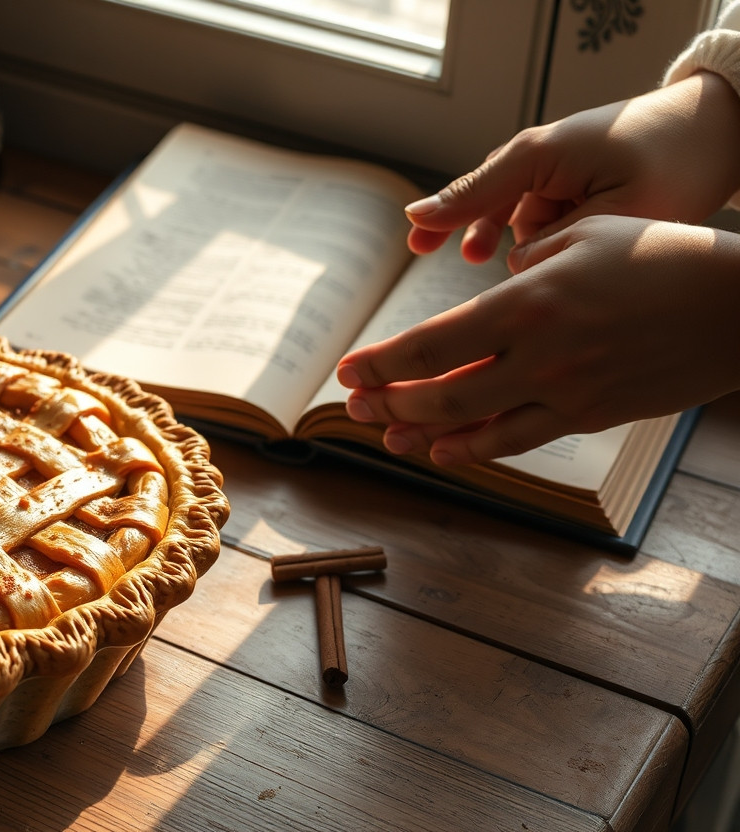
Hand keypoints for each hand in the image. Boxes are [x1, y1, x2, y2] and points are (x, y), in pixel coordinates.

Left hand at [336, 216, 739, 464]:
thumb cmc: (662, 255)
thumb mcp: (584, 237)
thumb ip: (525, 267)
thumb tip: (489, 296)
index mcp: (529, 303)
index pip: (430, 345)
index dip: (381, 364)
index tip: (348, 370)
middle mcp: (540, 355)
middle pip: (438, 396)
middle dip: (387, 403)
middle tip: (353, 406)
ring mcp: (565, 393)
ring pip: (472, 428)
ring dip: (419, 434)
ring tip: (386, 433)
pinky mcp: (590, 416)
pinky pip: (517, 440)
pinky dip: (473, 449)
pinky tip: (443, 450)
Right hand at [405, 72, 739, 263]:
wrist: (713, 130)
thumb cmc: (671, 162)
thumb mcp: (613, 210)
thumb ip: (555, 241)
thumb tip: (510, 264)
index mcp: (541, 155)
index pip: (477, 192)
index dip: (442, 215)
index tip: (411, 230)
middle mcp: (537, 156)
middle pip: (486, 205)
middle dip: (470, 230)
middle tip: (431, 249)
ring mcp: (550, 167)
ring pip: (512, 217)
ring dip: (509, 238)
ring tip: (487, 256)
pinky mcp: (566, 180)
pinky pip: (534, 213)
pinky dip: (532, 232)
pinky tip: (535, 250)